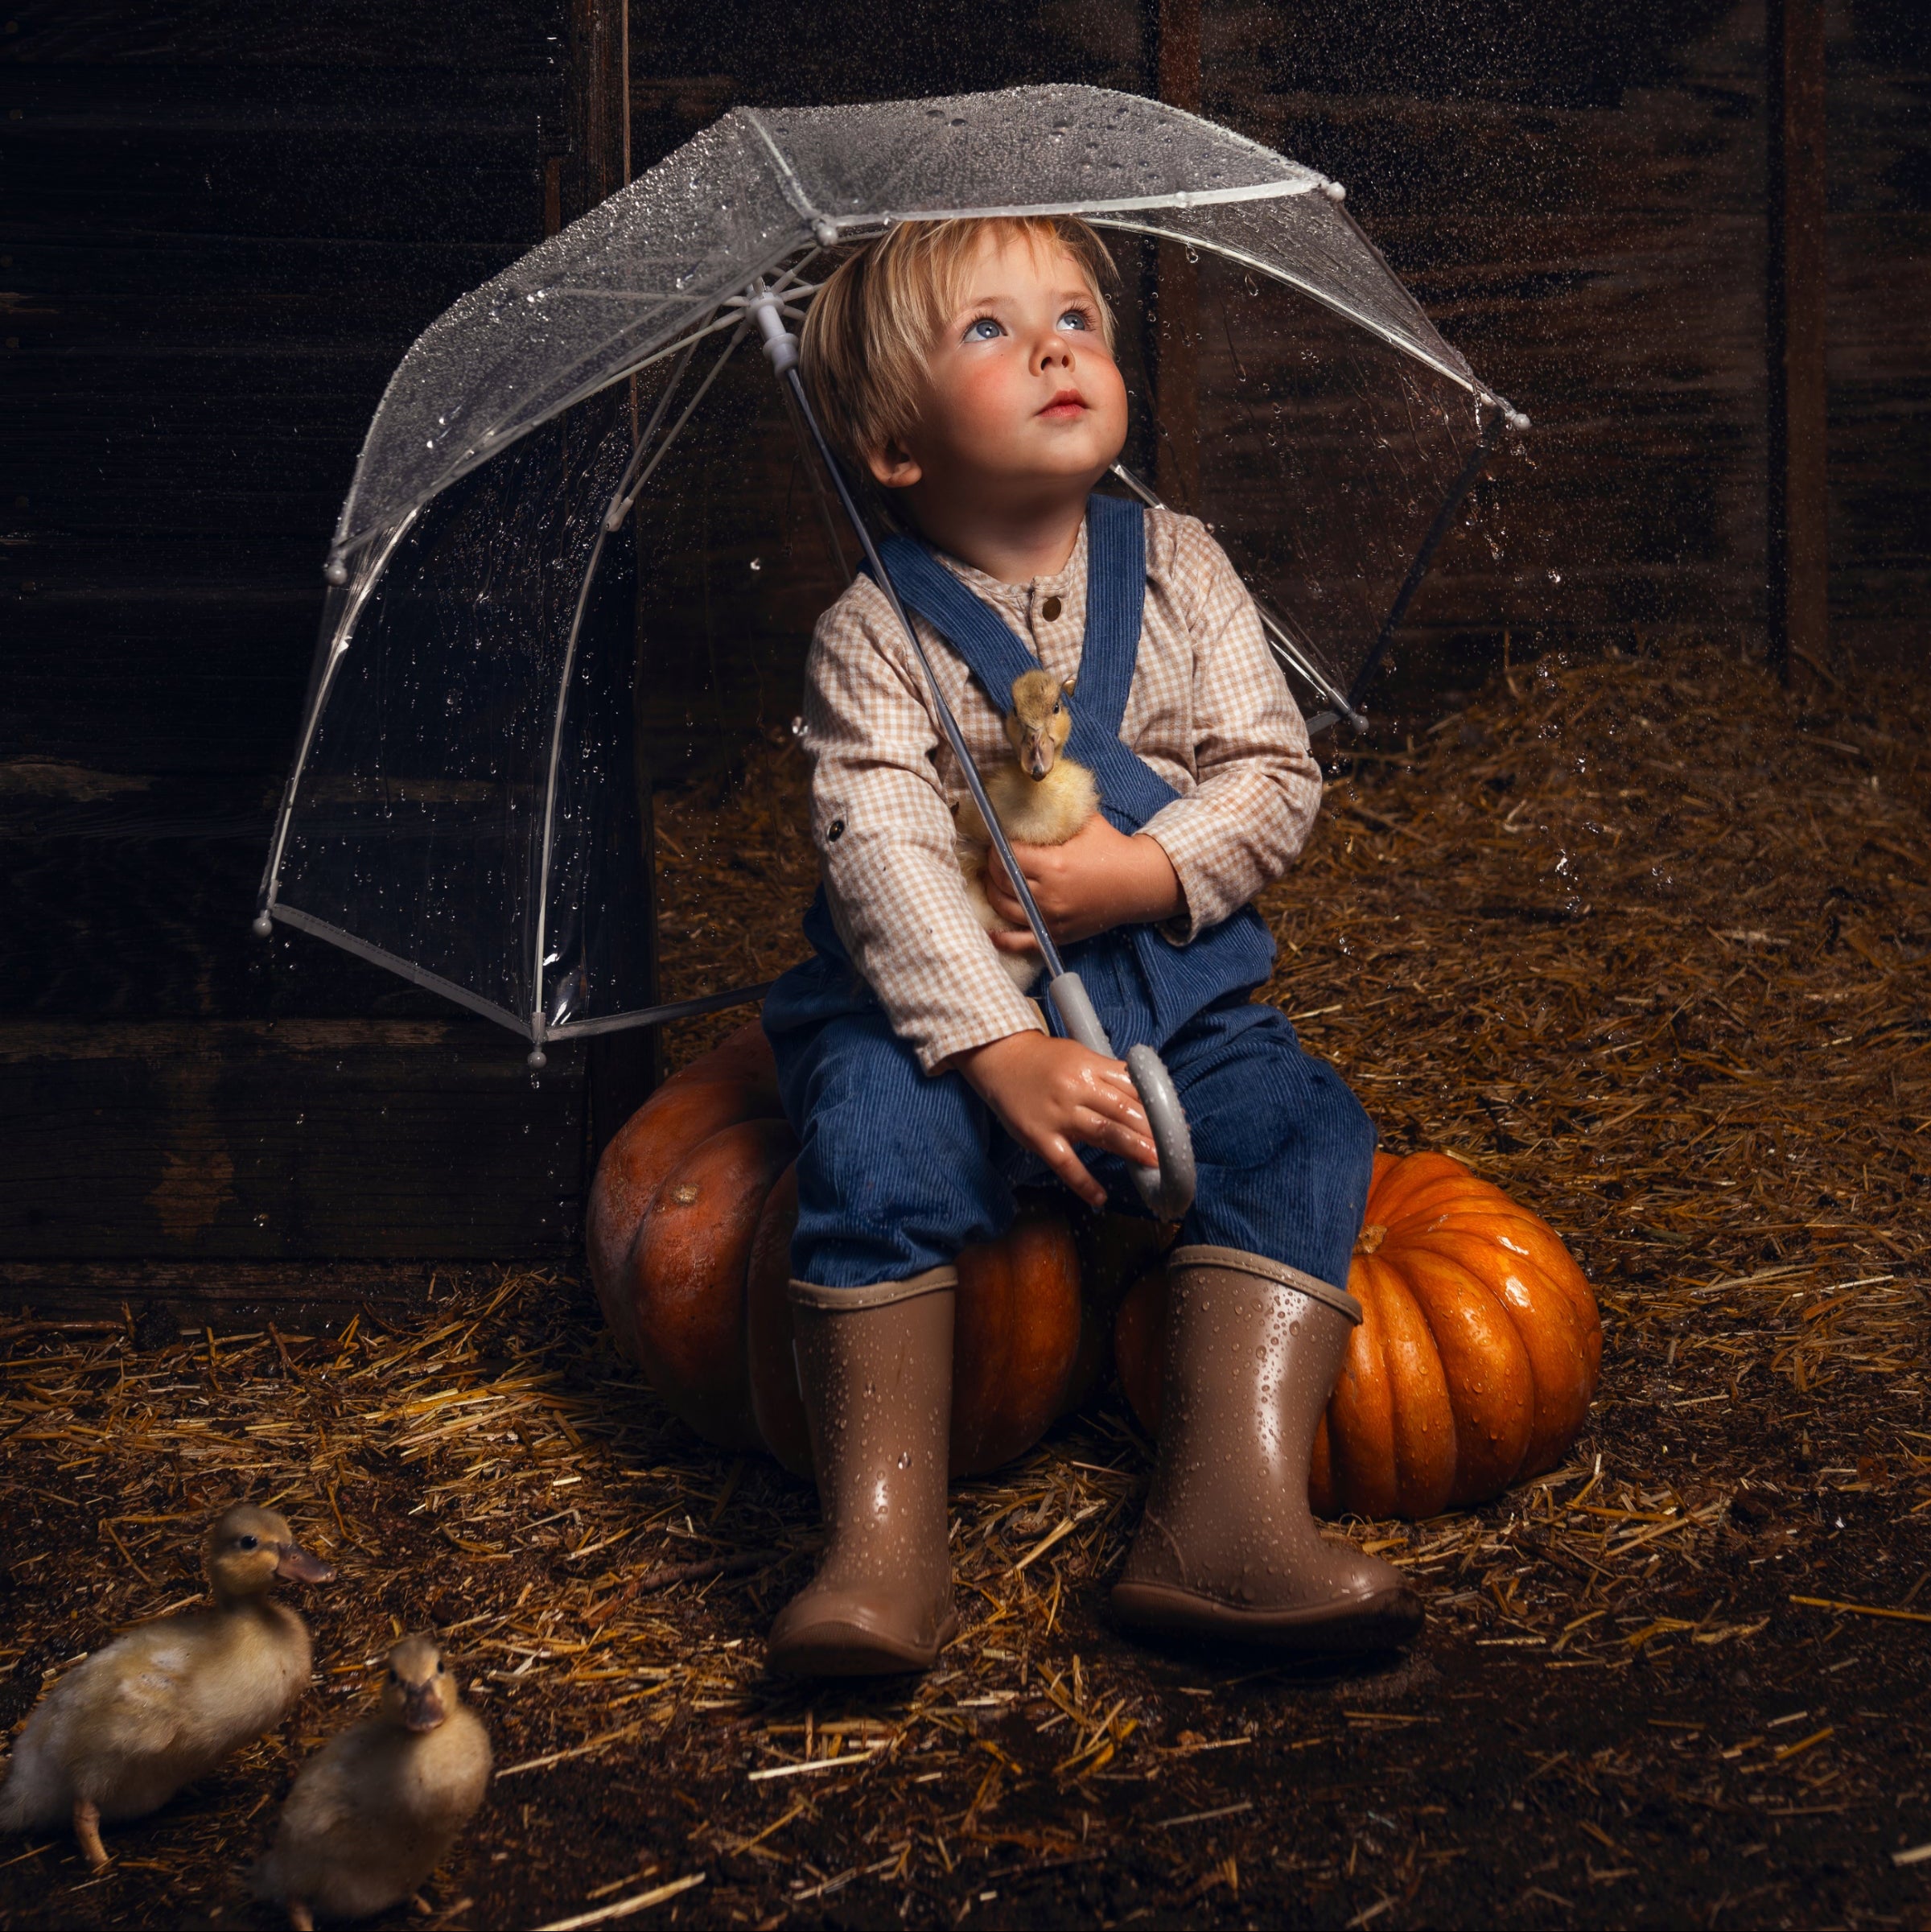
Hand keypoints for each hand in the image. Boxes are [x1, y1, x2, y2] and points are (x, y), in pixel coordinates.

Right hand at [949, 1030, 1155, 1206]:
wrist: (999, 1057)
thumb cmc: (1044, 1060)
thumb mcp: (1078, 1055)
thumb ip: (1107, 1076)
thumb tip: (1143, 1101)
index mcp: (1090, 1065)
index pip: (1131, 1088)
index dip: (1155, 1107)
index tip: (1173, 1124)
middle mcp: (1077, 1088)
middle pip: (1122, 1111)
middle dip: (1151, 1131)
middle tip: (1172, 1149)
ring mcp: (1057, 1114)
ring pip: (1102, 1133)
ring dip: (1132, 1149)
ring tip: (1154, 1163)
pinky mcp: (1039, 1136)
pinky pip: (1065, 1164)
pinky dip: (1084, 1182)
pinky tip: (1100, 1197)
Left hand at [983, 815, 1182, 957]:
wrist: (1138, 883)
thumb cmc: (1112, 849)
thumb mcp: (1086, 822)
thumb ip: (1058, 811)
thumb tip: (1032, 795)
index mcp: (1054, 865)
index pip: (1008, 855)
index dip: (997, 846)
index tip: (997, 840)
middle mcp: (1049, 894)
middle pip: (1002, 881)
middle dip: (992, 867)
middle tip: (994, 857)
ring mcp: (1052, 918)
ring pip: (1005, 907)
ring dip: (993, 892)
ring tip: (995, 880)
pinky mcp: (1058, 935)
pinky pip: (1022, 942)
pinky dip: (1004, 939)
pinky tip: (992, 932)